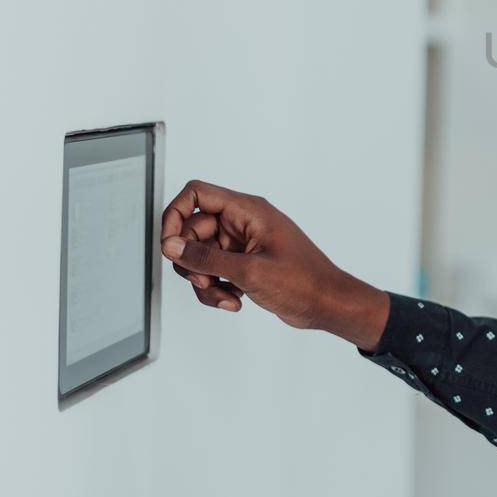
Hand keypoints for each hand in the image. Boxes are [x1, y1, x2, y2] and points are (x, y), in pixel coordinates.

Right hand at [159, 179, 388, 349]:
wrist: (326, 303)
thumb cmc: (302, 281)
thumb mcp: (248, 270)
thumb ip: (206, 258)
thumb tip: (171, 246)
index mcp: (248, 210)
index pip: (197, 193)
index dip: (175, 215)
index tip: (170, 246)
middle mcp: (242, 222)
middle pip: (191, 230)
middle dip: (192, 261)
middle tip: (205, 281)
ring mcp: (242, 243)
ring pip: (200, 256)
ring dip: (205, 281)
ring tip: (226, 297)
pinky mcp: (243, 263)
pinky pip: (212, 271)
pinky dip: (216, 289)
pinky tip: (234, 301)